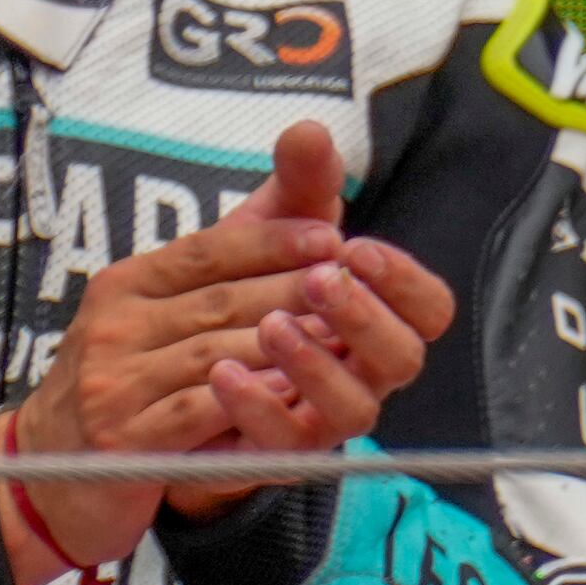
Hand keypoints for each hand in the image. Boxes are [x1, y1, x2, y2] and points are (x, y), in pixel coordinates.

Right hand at [0, 118, 443, 582]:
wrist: (50, 468)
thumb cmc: (127, 380)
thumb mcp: (163, 310)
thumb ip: (235, 250)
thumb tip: (303, 144)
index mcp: (124, 285)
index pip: (205, 249)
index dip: (270, 240)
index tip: (330, 237)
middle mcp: (112, 324)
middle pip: (221, 300)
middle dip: (295, 292)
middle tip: (355, 288)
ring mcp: (113, 381)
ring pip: (218, 354)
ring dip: (286, 348)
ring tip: (342, 341)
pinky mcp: (123, 437)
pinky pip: (200, 411)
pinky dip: (250, 400)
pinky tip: (293, 395)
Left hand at [168, 115, 451, 506]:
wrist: (156, 385)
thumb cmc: (231, 302)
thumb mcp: (260, 237)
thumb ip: (294, 189)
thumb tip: (308, 129)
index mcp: (373, 320)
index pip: (429, 310)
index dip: (405, 283)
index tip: (357, 248)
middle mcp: (360, 373)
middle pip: (401, 358)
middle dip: (364, 316)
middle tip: (319, 279)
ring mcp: (321, 419)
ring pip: (353, 407)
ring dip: (314, 363)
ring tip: (271, 324)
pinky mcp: (273, 454)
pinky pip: (283, 444)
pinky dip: (258, 406)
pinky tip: (223, 372)